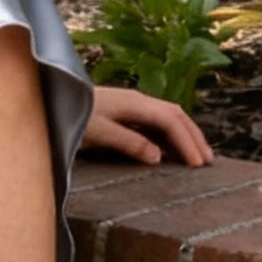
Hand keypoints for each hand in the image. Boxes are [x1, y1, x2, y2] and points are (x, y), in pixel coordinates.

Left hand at [82, 85, 213, 167]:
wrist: (53, 96)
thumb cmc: (72, 114)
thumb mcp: (98, 131)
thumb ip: (128, 142)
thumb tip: (158, 157)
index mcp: (135, 103)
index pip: (170, 121)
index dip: (186, 142)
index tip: (197, 164)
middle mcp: (138, 101)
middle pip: (175, 115)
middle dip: (193, 136)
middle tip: (207, 161)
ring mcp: (132, 105)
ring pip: (168, 117)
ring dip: (184, 134)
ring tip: (197, 156)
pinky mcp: (125, 112)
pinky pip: (156, 122)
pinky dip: (170, 135)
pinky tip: (172, 149)